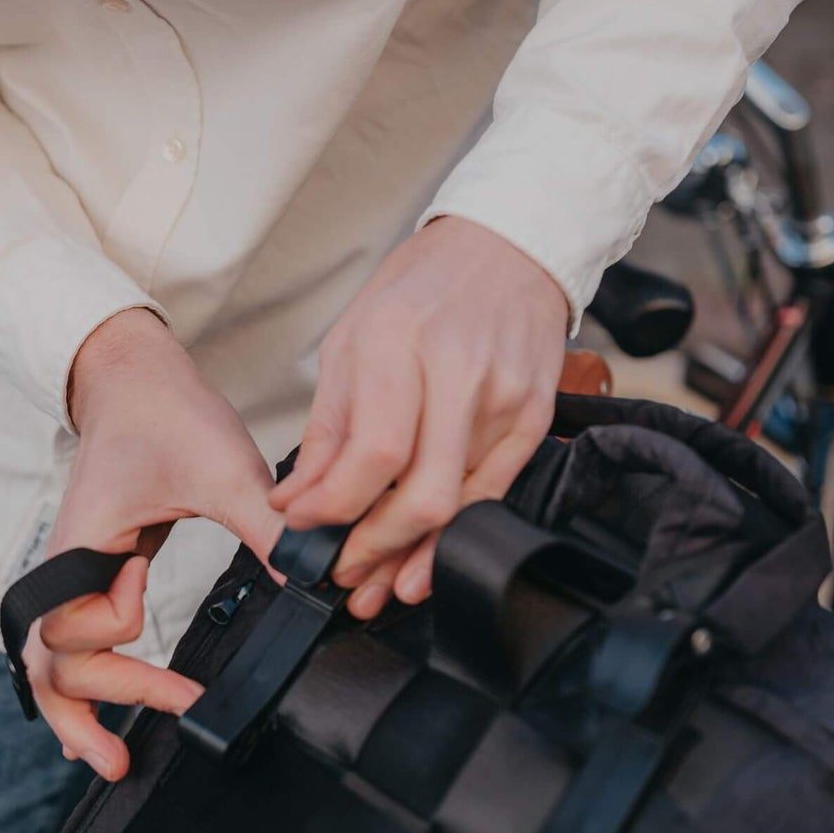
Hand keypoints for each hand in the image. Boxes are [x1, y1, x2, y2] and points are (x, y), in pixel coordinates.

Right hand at [26, 309, 283, 780]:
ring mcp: (78, 570)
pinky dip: (85, 681)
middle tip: (130, 753)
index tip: (149, 597)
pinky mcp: (98, 568)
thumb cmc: (166, 412)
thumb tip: (312, 586)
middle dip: (90, 709)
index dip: (114, 631)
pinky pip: (78, 637)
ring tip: (110, 758)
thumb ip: (265, 527)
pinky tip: (105, 716)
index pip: (72, 629)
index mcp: (85, 544)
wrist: (134, 376)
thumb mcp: (223, 466)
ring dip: (78, 709)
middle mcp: (69, 565)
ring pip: (53, 659)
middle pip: (52, 662)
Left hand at [270, 216, 569, 619]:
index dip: (334, 507)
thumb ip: (328, 427)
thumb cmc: (422, 288)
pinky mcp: (536, 417)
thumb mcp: (352, 339)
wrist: (507, 248)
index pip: (373, 453)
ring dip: (414, 555)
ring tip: (379, 584)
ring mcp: (505, 398)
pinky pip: (495, 493)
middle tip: (344, 575)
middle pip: (422, 494)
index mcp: (399, 343)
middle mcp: (458, 373)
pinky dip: (456, 532)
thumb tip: (297, 499)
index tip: (304, 527)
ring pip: (460, 505)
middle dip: (375, 549)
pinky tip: (428, 555)